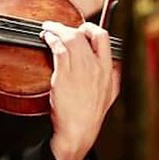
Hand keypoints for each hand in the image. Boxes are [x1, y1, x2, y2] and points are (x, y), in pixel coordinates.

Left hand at [41, 20, 119, 159]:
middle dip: (69, 27)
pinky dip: (51, 39)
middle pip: (84, 34)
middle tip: (58, 27)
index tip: (80, 28)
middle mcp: (96, 68)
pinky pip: (58, 49)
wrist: (78, 132)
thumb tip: (112, 63)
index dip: (90, 28)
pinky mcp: (64, 76)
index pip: (103, 37)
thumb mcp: (109, 94)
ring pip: (70, 38)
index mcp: (108, 71)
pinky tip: (46, 39)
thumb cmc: (89, 116)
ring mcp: (81, 71)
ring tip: (48, 30)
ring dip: (56, 30)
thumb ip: (110, 76)